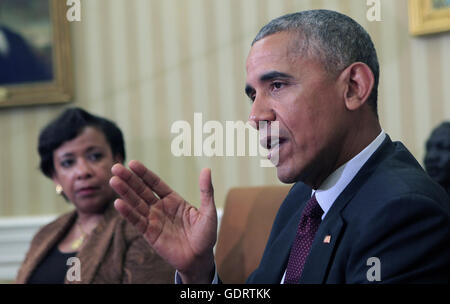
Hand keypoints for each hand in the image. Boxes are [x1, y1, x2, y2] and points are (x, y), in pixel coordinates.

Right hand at [109, 160, 216, 282]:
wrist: (200, 259)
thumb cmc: (205, 235)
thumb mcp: (208, 211)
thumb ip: (206, 191)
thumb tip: (206, 170)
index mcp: (173, 200)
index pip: (155, 183)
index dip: (144, 174)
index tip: (132, 164)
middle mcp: (160, 208)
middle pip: (141, 190)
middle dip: (129, 179)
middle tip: (116, 168)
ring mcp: (153, 220)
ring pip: (136, 204)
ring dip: (125, 193)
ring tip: (114, 181)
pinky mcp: (150, 234)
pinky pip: (137, 221)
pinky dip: (127, 213)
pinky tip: (118, 203)